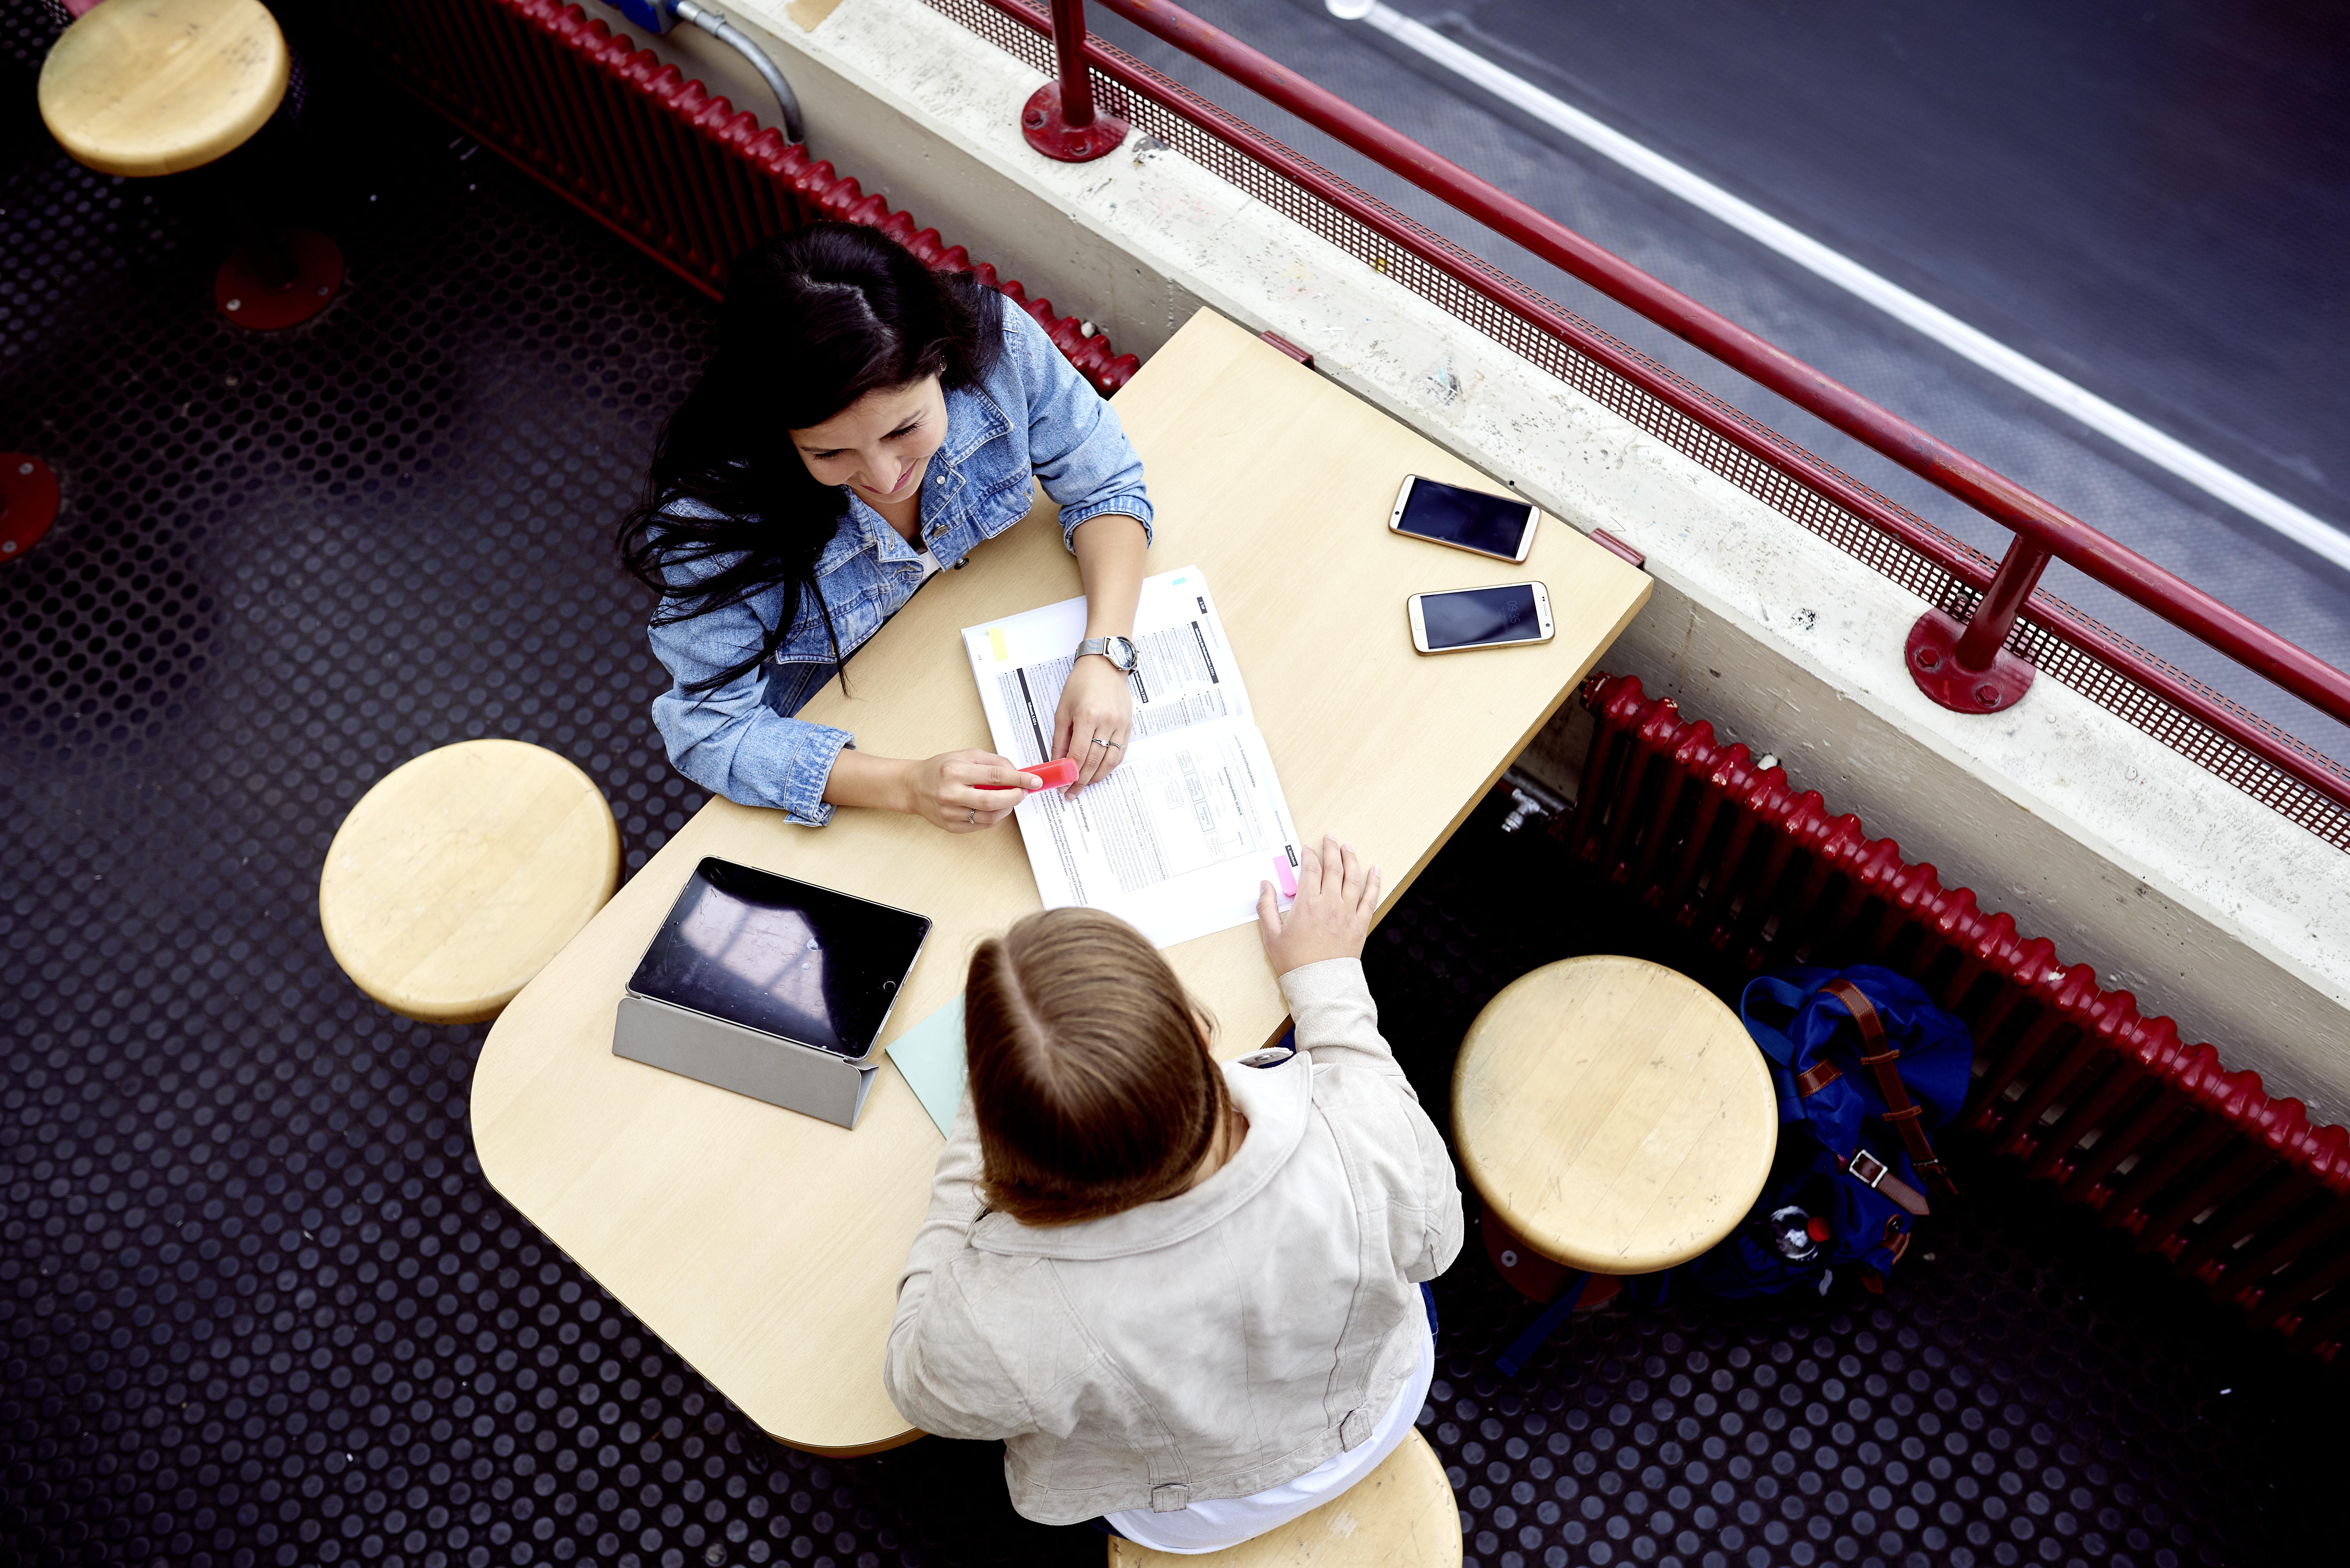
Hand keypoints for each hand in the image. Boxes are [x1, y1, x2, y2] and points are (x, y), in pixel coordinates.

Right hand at [902, 750, 1038, 833]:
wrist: (913, 787)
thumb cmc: (941, 769)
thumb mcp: (965, 755)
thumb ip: (992, 761)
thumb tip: (1016, 772)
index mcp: (954, 771)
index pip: (995, 776)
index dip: (1019, 779)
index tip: (1034, 781)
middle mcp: (951, 793)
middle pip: (993, 800)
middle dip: (1015, 797)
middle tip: (1023, 792)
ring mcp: (950, 813)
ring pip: (989, 817)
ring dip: (1006, 808)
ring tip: (1008, 798)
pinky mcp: (951, 826)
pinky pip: (981, 825)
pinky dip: (993, 816)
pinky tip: (993, 807)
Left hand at [1053, 654, 1133, 793]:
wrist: (1105, 665)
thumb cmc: (1080, 684)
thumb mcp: (1063, 710)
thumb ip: (1060, 739)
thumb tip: (1057, 762)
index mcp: (1087, 716)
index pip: (1078, 754)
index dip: (1070, 774)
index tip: (1063, 787)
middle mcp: (1106, 722)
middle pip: (1094, 761)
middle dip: (1081, 781)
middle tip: (1072, 793)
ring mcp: (1120, 725)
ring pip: (1110, 761)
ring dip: (1096, 777)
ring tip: (1085, 785)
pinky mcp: (1128, 726)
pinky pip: (1120, 753)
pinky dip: (1110, 766)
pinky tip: (1100, 772)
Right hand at [1256, 835, 1381, 974]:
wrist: (1319, 985)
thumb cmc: (1294, 962)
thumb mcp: (1271, 935)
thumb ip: (1267, 907)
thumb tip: (1265, 885)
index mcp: (1307, 904)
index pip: (1310, 869)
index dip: (1309, 855)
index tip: (1307, 849)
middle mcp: (1329, 903)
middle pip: (1333, 868)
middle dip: (1331, 849)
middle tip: (1330, 838)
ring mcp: (1347, 913)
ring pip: (1352, 878)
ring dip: (1351, 859)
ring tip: (1348, 847)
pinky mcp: (1360, 924)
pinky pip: (1370, 898)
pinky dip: (1374, 882)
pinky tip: (1376, 870)